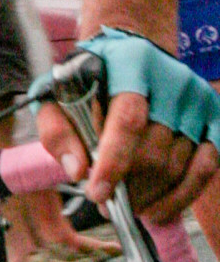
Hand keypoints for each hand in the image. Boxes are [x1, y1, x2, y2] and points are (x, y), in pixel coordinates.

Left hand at [35, 29, 219, 224]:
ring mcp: (196, 99)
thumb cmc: (92, 77)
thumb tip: (77, 169)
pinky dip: (182, 196)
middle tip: (106, 206)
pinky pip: (206, 167)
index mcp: (129, 63)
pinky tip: (159, 209)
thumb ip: (57, 129)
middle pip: (154, 150)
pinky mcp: (213, 116)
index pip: (128, 118)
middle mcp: (171, 78)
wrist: (132, 52)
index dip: (114, 161)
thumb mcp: (59, 92)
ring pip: (177, 165)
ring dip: (151, 197)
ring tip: (126, 207)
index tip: (97, 193)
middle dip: (129, 188)